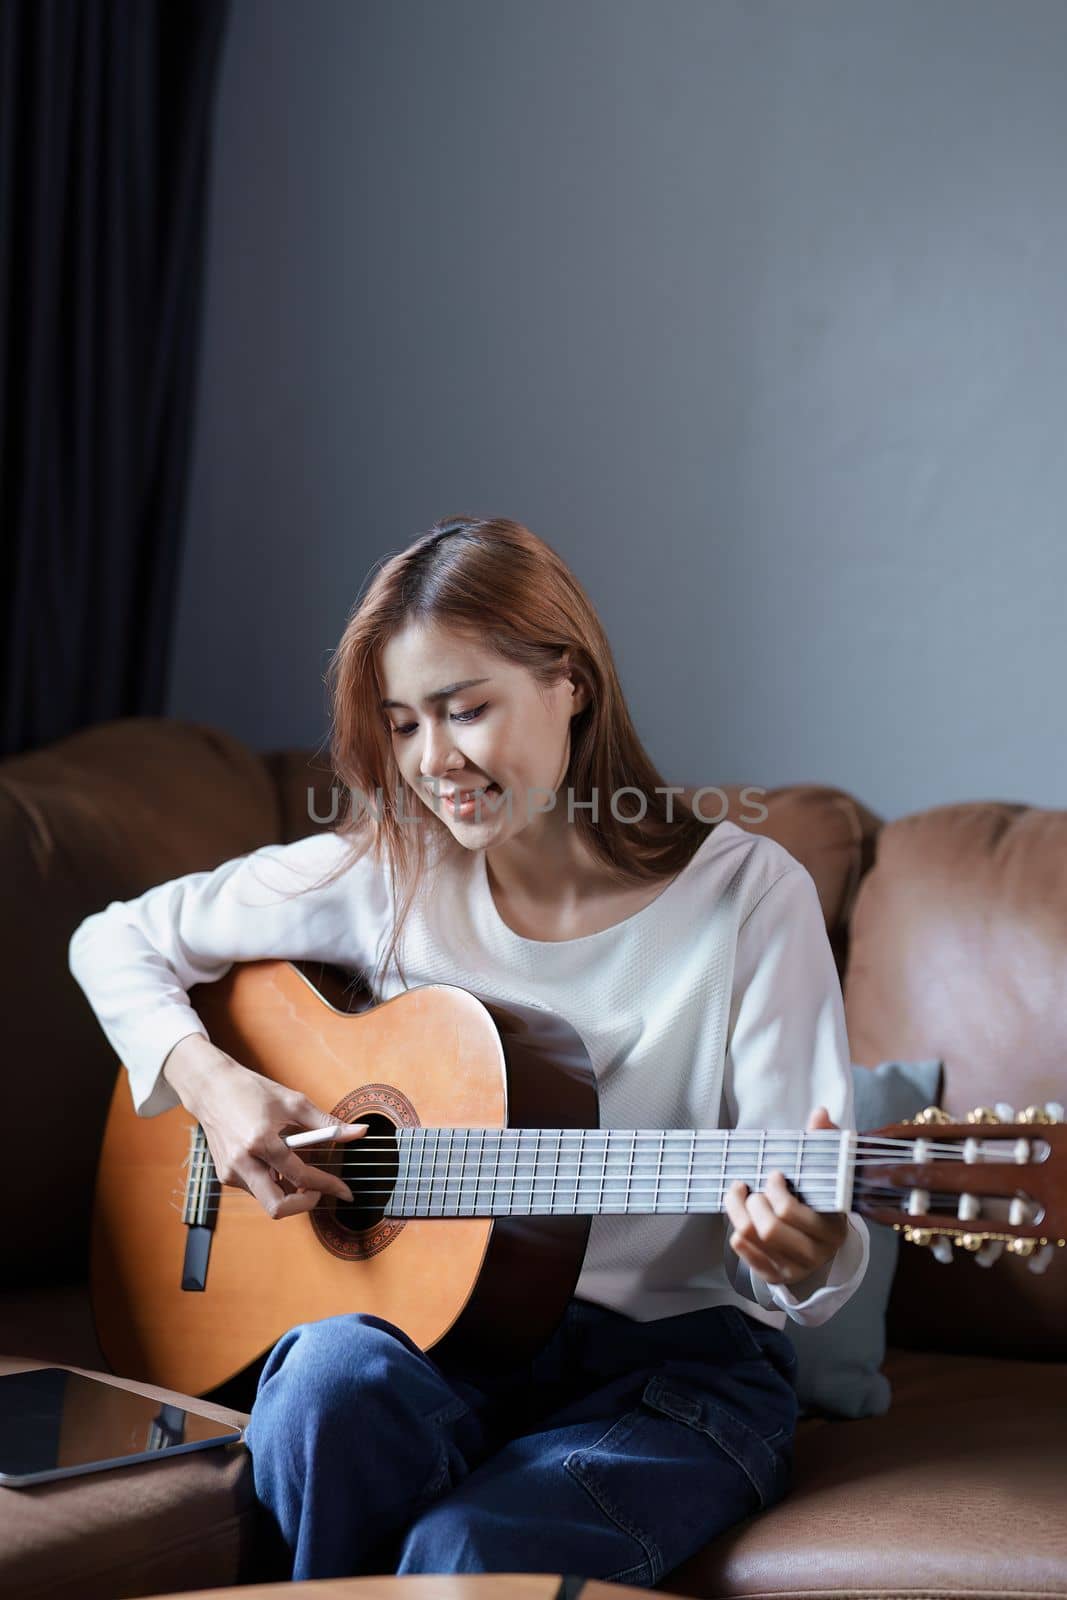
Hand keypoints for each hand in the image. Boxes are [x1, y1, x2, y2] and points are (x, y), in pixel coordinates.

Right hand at [162, 1035, 366, 1220]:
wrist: (211, 1088)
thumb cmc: (252, 1091)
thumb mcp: (293, 1103)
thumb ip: (327, 1124)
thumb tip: (360, 1132)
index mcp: (260, 1141)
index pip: (300, 1176)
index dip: (328, 1186)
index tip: (345, 1192)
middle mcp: (242, 1162)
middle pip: (277, 1208)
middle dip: (304, 1205)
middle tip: (319, 1190)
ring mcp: (230, 1172)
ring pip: (268, 1200)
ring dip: (289, 1190)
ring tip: (295, 1162)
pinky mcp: (225, 1175)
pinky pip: (257, 1189)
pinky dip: (274, 1182)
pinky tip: (275, 1160)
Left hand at [724, 1106, 848, 1288]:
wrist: (821, 1242)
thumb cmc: (819, 1201)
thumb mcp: (827, 1174)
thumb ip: (824, 1142)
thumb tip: (820, 1113)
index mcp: (833, 1227)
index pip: (793, 1211)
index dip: (775, 1189)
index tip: (774, 1174)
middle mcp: (817, 1252)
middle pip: (770, 1227)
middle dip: (755, 1200)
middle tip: (755, 1187)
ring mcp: (796, 1267)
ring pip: (754, 1237)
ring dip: (739, 1211)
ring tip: (741, 1195)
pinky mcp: (778, 1276)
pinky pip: (747, 1256)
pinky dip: (736, 1233)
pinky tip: (739, 1217)